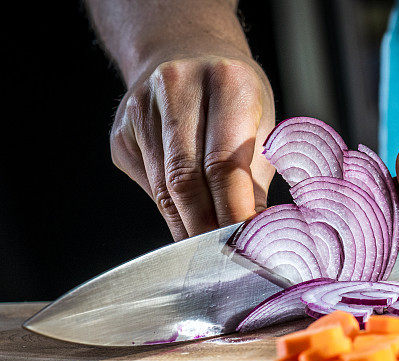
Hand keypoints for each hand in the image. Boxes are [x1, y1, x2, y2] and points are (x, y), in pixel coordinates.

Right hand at [111, 55, 274, 239]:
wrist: (186, 51)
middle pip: (186, 178)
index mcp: (227, 81)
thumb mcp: (263, 123)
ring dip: (186, 226)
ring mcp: (141, 108)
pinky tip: (187, 220)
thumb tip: (255, 234)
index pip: (224, 163)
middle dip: (205, 228)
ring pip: (162, 187)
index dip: (232, 212)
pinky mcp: (122, 132)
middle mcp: (178, 86)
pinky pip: (147, 185)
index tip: (244, 245)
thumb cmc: (236, 96)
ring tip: (208, 251)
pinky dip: (170, 210)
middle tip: (224, 259)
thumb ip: (256, 179)